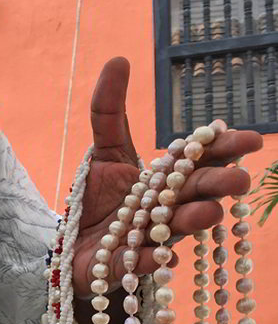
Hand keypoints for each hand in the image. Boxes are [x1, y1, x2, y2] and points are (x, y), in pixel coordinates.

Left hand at [71, 57, 262, 296]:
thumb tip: (119, 59)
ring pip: (176, 229)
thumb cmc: (98, 196)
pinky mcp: (126, 264)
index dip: (223, 150)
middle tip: (238, 179)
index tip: (249, 140)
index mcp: (166, 178)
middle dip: (217, 186)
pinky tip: (163, 255)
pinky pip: (141, 263)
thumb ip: (109, 111)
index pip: (199, 159)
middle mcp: (166, 207)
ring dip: (193, 220)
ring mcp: (150, 236)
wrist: (74, 241)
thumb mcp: (103, 150)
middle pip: (196, 193)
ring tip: (208, 212)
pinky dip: (151, 258)